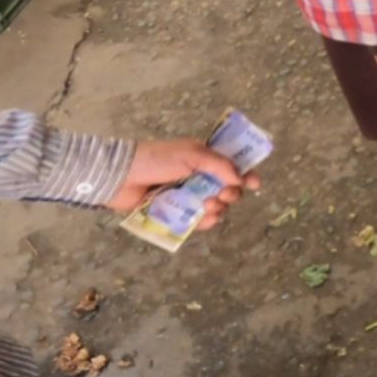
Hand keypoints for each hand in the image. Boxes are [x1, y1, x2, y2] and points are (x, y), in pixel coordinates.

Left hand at [104, 139, 260, 230]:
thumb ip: (218, 165)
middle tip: (223, 195)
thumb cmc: (156, 159)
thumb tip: (240, 179)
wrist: (122, 177)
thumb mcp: (191, 154)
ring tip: (208, 206)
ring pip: (215, 208)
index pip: (231, 166)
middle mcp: (198, 177)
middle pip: (227, 190)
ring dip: (218, 209)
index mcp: (203, 158)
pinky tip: (204, 219)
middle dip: (231, 194)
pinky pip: (198, 221)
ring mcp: (187, 196)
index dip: (245, 174)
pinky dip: (205, 222)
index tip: (254, 184)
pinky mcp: (176, 213)